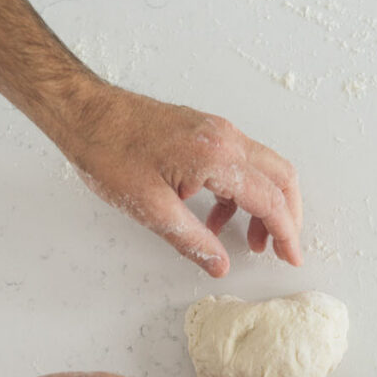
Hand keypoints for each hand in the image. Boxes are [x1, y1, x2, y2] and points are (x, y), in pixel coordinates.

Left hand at [58, 84, 302, 276]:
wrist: (85, 113)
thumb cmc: (108, 152)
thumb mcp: (149, 209)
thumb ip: (191, 240)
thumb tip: (218, 264)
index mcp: (215, 156)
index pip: (269, 198)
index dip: (285, 233)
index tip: (290, 257)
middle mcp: (224, 137)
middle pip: (280, 177)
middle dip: (286, 216)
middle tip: (278, 248)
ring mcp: (216, 130)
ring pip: (263, 168)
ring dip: (263, 204)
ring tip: (244, 238)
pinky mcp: (204, 130)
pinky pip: (240, 161)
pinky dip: (241, 190)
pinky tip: (216, 215)